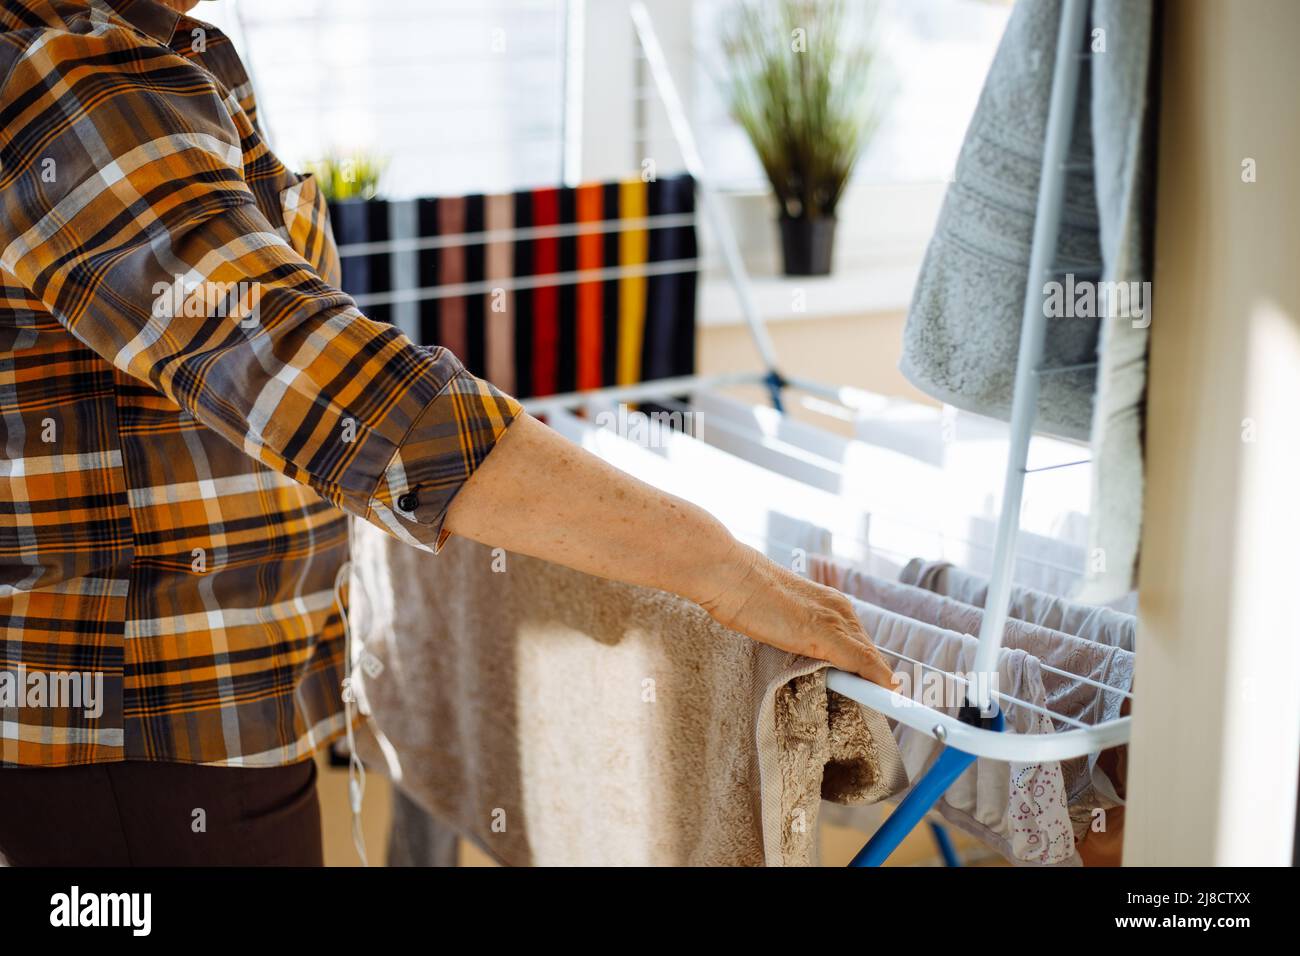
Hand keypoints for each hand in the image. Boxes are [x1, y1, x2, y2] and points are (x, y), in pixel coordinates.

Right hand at [697, 540, 899, 688]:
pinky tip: (887, 695)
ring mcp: (835, 619)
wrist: (731, 575)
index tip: (867, 687)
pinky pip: (862, 661)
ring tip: (883, 705)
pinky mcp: (826, 633)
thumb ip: (798, 632)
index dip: (865, 668)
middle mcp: (839, 609)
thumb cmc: (743, 594)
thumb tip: (804, 654)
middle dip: (873, 679)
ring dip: (876, 683)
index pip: (857, 641)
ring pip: (869, 657)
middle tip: (877, 704)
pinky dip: (876, 680)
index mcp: (829, 603)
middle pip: (868, 651)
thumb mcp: (779, 616)